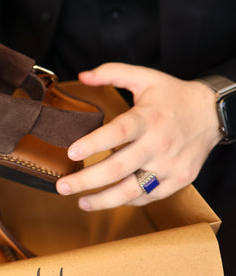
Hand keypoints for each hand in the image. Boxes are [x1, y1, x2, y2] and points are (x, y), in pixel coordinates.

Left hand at [56, 63, 222, 210]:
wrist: (212, 113)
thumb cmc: (172, 95)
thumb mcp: (144, 76)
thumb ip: (112, 72)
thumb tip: (82, 76)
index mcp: (147, 118)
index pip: (118, 133)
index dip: (93, 144)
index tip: (71, 153)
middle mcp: (158, 144)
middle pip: (117, 168)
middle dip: (86, 180)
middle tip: (62, 186)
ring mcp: (169, 165)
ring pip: (132, 189)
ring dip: (104, 200)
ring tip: (81, 202)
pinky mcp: (178, 179)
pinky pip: (148, 196)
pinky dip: (127, 200)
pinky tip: (109, 200)